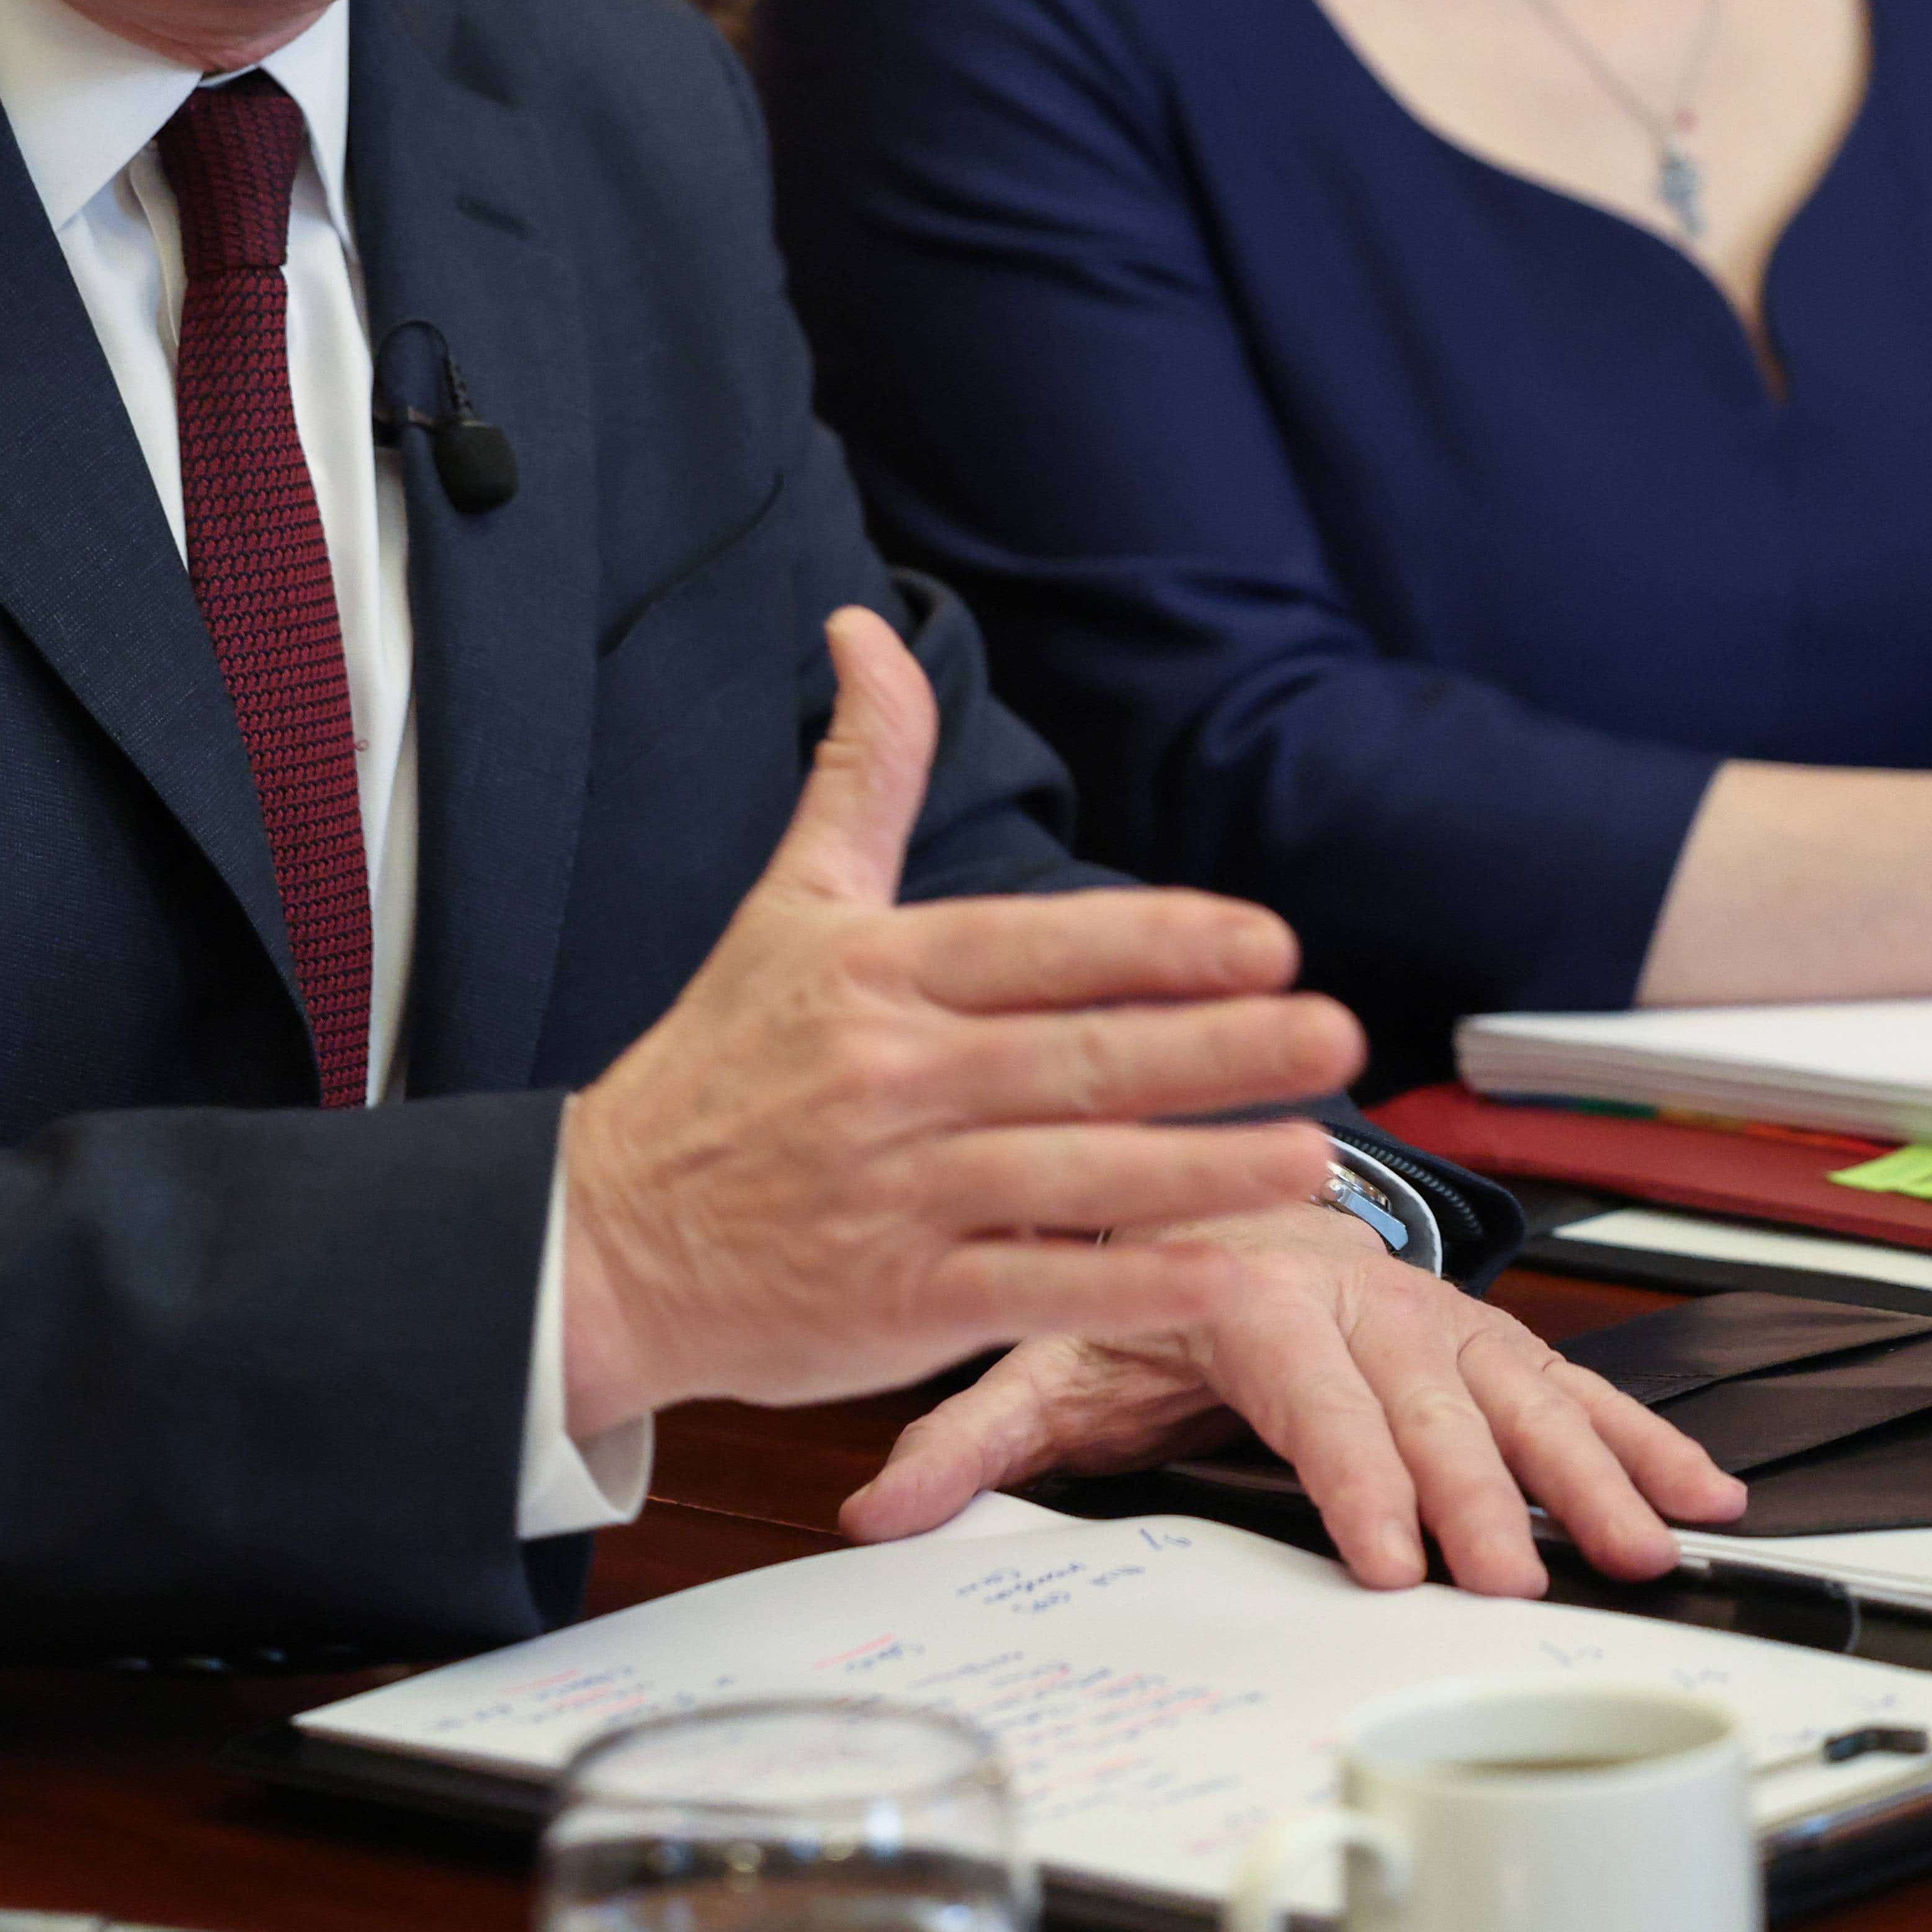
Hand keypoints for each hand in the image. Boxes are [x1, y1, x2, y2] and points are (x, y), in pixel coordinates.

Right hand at [556, 609, 1364, 1430]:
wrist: (597, 1240)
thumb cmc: (715, 1066)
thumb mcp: (787, 905)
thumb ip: (858, 773)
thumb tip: (866, 628)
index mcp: (875, 976)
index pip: (1037, 948)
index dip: (1156, 943)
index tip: (1266, 940)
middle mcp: (889, 1078)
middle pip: (1078, 1058)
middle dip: (1218, 1048)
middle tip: (1334, 1034)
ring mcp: (894, 1195)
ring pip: (1072, 1175)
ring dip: (1201, 1167)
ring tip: (1313, 1153)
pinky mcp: (894, 1302)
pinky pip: (1032, 1287)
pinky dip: (1129, 1285)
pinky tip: (1225, 1276)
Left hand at [841, 1206, 1744, 1592]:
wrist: (1205, 1162)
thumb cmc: (1132, 1265)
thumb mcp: (1041, 1338)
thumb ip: (970, 1429)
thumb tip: (879, 1505)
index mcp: (1244, 1286)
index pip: (1305, 1388)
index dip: (1353, 1470)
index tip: (1389, 1551)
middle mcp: (1351, 1294)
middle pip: (1423, 1401)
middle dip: (1478, 1495)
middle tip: (1512, 1576)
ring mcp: (1424, 1313)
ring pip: (1514, 1389)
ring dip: (1584, 1470)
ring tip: (1635, 1543)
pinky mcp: (1477, 1334)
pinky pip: (1568, 1380)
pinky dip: (1640, 1433)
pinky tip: (1698, 1491)